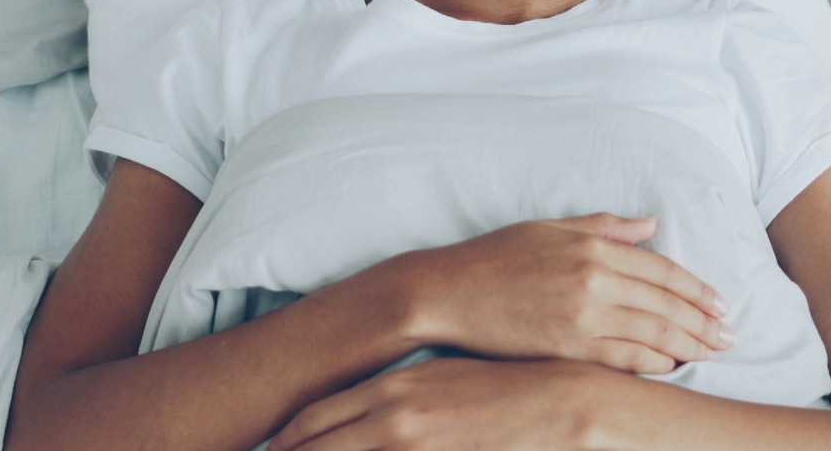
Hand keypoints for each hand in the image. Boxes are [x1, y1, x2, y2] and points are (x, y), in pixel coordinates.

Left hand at [266, 357, 608, 450]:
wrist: (563, 403)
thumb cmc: (504, 393)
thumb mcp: (442, 385)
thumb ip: (398, 401)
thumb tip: (368, 421)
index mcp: (391, 387)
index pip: (314, 416)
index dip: (285, 439)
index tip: (268, 449)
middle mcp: (391, 414)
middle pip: (312, 444)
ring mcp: (411, 440)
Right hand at [395, 212, 734, 374]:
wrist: (446, 293)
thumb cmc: (494, 258)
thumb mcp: (550, 229)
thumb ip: (604, 227)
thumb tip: (650, 225)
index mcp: (592, 246)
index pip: (662, 269)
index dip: (697, 288)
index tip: (720, 303)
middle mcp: (594, 278)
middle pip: (667, 303)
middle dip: (704, 321)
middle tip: (731, 335)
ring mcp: (583, 314)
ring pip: (654, 332)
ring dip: (690, 344)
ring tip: (711, 353)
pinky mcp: (567, 346)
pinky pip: (624, 358)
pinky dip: (654, 364)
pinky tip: (672, 368)